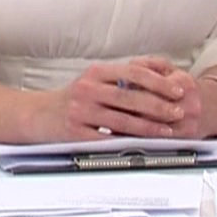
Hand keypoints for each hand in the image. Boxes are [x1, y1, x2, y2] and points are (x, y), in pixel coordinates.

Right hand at [57, 57, 202, 139]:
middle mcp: (88, 89)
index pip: (134, 73)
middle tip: (178, 111)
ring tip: (166, 130)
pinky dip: (126, 142)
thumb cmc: (73, 97)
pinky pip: (106, 139)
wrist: (38, 114)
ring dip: (148, 126)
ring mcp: (81, 112)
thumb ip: (122, 76)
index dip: (159, 82)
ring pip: (121, 120)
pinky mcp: (76, 132)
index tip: (177, 89)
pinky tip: (140, 144)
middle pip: (130, 97)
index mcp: (96, 73)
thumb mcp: (94, 78)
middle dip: (159, 105)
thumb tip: (157, 73)